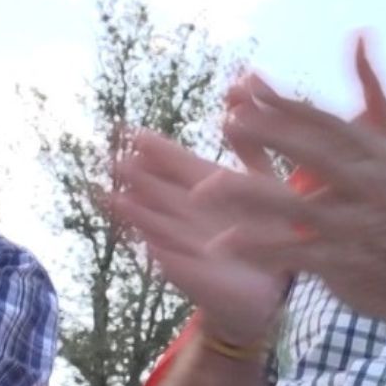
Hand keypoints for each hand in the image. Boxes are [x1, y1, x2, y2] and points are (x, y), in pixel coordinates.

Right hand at [110, 131, 292, 349]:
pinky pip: (179, 265)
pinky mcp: (193, 273)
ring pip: (158, 226)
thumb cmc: (264, 227)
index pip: (176, 163)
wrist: (268, 282)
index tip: (136, 133)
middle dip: (138, 179)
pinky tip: (153, 249)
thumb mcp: (264, 183)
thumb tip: (243, 104)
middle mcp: (188, 211)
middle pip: (158, 191)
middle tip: (116, 161)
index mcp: (204, 185)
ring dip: (139, 216)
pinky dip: (168, 257)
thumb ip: (252, 151)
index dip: (157, 149)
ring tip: (116, 200)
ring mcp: (185, 242)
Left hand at [213, 37, 385, 351]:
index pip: (326, 121)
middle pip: (315, 155)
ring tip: (206, 187)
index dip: (285, 104)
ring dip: (251, 198)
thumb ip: (371, 91)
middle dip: (272, 136)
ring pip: (297, 208)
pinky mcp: (340, 264)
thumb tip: (359, 33)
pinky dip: (259, 249)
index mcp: (376, 153)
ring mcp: (354, 227)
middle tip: (230, 119)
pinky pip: (293, 254)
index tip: (244, 86)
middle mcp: (368, 186)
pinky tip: (223, 242)